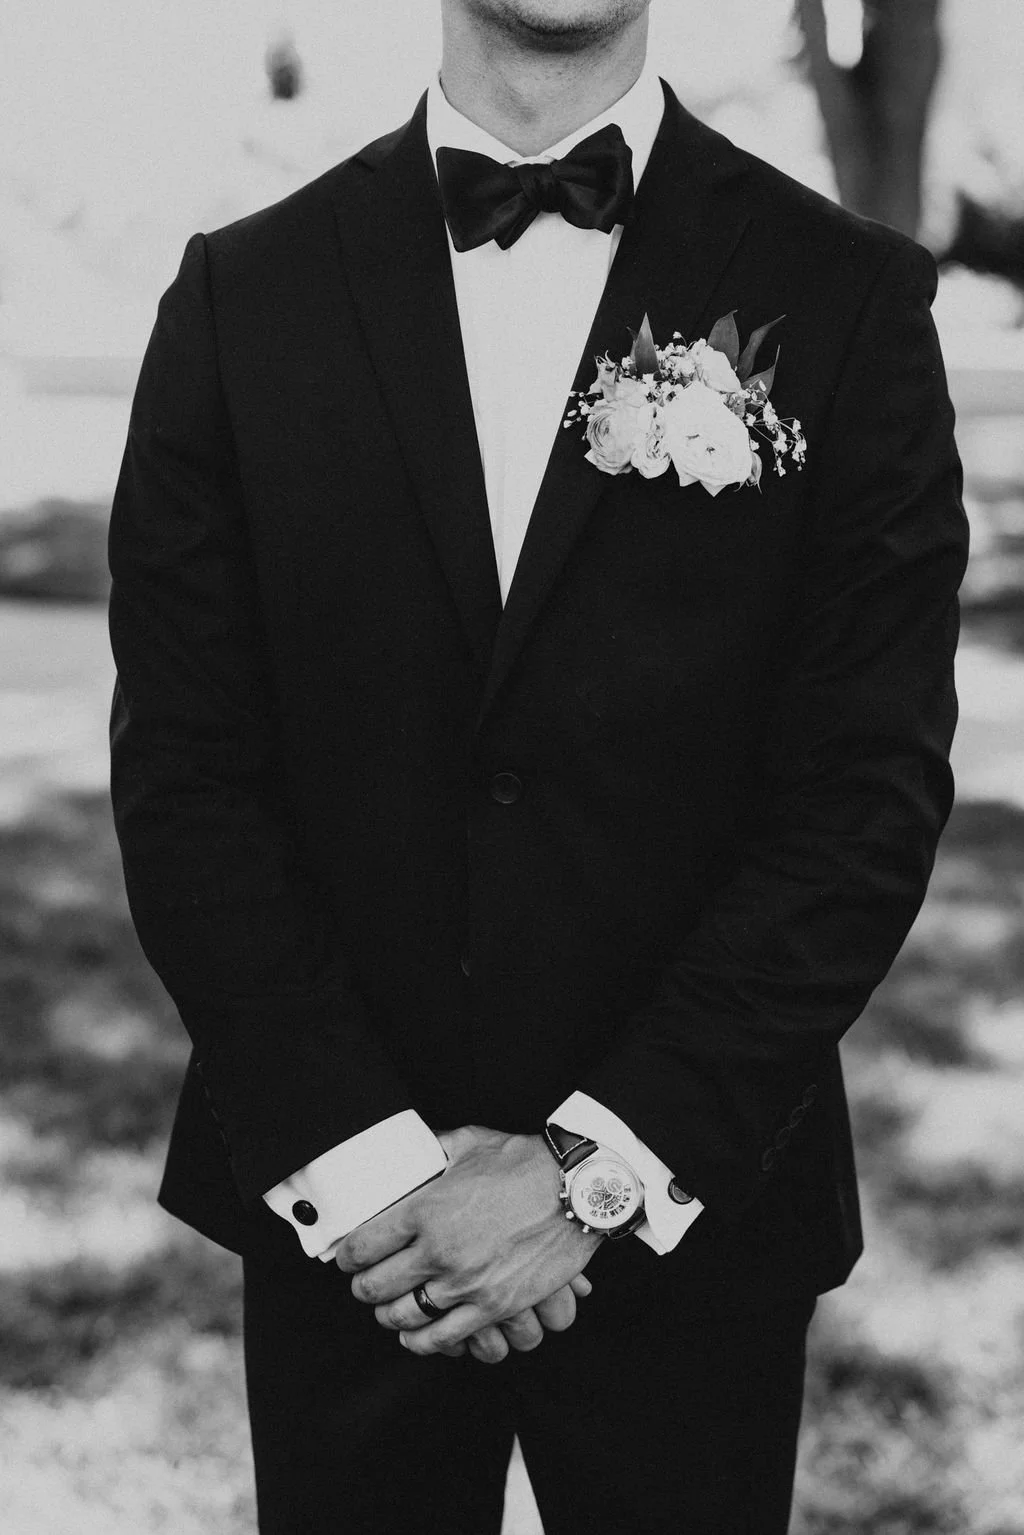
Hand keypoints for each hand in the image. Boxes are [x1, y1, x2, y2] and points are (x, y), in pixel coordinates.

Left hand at [334, 1125, 602, 1356]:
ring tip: (388, 1308)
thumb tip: (409, 1149)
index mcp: (425, 1208)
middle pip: (375, 1286)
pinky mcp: (493, 1307)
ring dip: (388, 1315)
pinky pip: (441, 1338)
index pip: (362, 1246)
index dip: (346, 1257)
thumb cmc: (522, 1161)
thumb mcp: (468, 1143)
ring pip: (402, 1316)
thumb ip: (431, 1150)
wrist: (575, 1188)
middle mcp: (438, 1249)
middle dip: (362, 1288)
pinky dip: (421, 1341)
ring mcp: (465, 1282)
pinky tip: (415, 1334)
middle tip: (363, 1284)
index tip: (347, 1258)